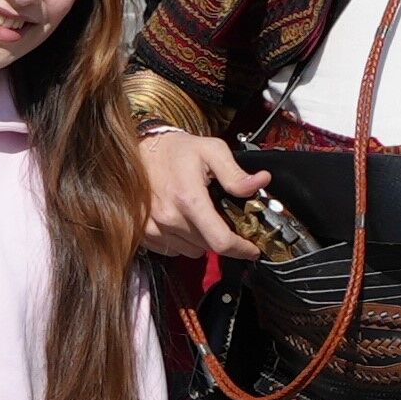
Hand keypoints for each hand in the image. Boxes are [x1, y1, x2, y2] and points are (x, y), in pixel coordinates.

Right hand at [136, 130, 271, 259]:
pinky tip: (185, 220)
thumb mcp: (212, 151)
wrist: (139, 149)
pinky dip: (184, 240)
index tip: (253, 249)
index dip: (241, 249)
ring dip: (203, 239)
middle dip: (224, 237)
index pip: (220, 240)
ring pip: (192, 250)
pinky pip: (174, 249)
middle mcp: (169, 218)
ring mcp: (154, 227)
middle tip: (227, 221)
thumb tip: (261, 182)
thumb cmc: (177, 150)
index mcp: (189, 199)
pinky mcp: (144, 233)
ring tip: (203, 216)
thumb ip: (235, 173)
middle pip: (208, 246)